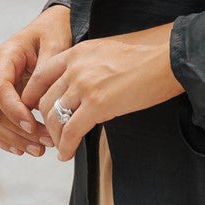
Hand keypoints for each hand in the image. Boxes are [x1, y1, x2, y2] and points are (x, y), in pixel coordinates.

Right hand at [0, 4, 71, 156]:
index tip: (33, 126)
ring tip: (40, 150)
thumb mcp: (56, 44)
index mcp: (3, 56)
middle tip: (47, 143)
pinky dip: (6, 139)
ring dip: (14, 139)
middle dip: (19, 130)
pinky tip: (24, 150)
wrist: (50, 28)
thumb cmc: (54, 33)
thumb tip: (38, 101)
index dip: (14, 110)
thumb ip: (46, 70)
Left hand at [20, 21, 182, 160]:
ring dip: (55, 137)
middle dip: (45, 122)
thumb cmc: (148, 53)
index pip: (41, 76)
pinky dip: (66, 146)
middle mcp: (75, 67)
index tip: (40, 111)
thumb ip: (89, 65)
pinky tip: (67, 154)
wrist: (170, 55)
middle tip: (52, 135)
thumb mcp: (108, 51)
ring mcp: (84, 85)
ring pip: (54, 117)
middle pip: (45, 100)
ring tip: (61, 147)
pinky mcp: (98, 104)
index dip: (35, 97)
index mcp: (77, 52)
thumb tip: (85, 87)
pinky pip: (71, 131)